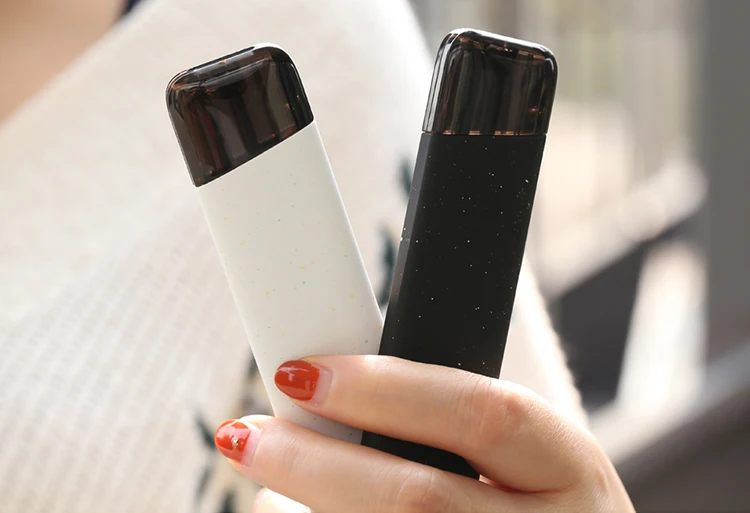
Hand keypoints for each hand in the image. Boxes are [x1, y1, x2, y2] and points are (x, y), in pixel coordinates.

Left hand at [214, 356, 634, 511]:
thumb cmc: (523, 506)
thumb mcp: (519, 457)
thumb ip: (442, 423)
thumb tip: (320, 393)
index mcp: (569, 470)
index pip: (482, 414)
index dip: (385, 390)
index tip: (302, 373)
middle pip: (417, 499)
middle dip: (316, 464)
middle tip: (247, 436)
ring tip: (270, 494)